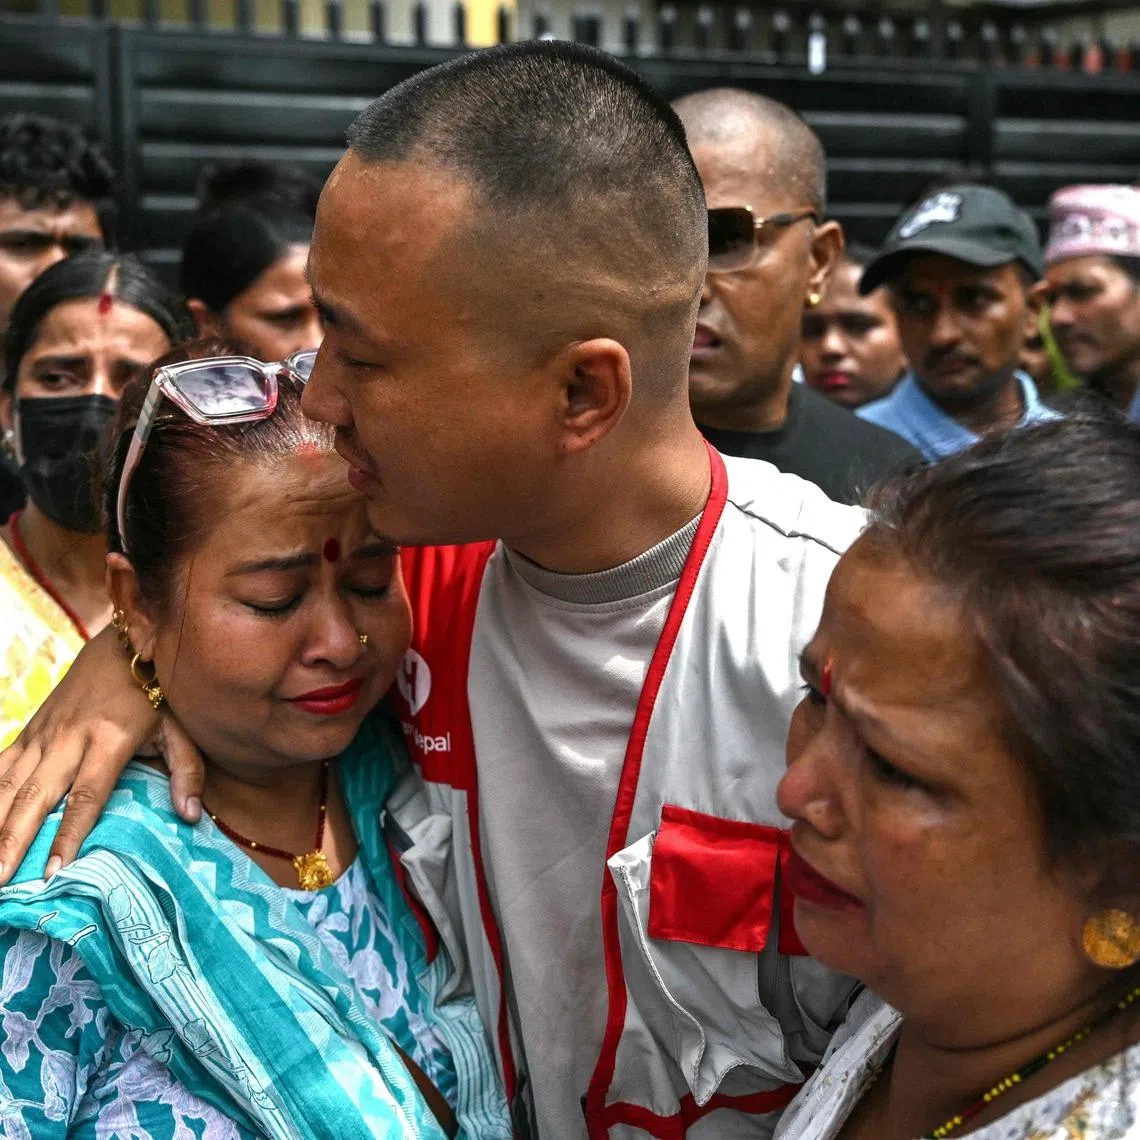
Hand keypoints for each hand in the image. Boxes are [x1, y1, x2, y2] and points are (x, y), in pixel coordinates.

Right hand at [0, 626, 204, 882]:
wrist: (125, 646)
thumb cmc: (159, 693)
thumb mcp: (181, 728)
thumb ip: (187, 771)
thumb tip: (190, 816)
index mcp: (109, 740)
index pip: (86, 796)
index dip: (69, 835)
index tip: (54, 871)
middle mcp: (69, 738)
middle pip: (36, 796)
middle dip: (14, 841)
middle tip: (1, 880)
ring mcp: (44, 734)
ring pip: (10, 785)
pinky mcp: (30, 730)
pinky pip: (1, 766)